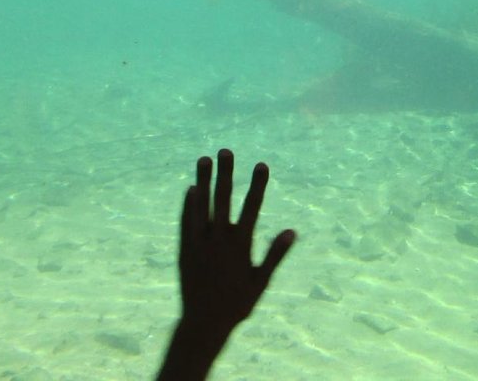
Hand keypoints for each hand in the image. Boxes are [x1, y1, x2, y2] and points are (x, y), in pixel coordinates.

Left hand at [178, 149, 296, 337]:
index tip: (261, 164)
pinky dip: (188, 206)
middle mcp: (218, 240)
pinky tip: (190, 189)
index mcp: (239, 245)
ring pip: (201, 206)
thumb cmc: (237, 304)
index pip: (251, 208)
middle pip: (223, 200)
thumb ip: (275, 255)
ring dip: (203, 181)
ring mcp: (199, 244)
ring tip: (203, 159)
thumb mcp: (260, 282)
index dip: (257, 185)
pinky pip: (186, 223)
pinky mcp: (185, 251)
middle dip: (225, 173)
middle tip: (226, 150)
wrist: (203, 326)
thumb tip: (292, 231)